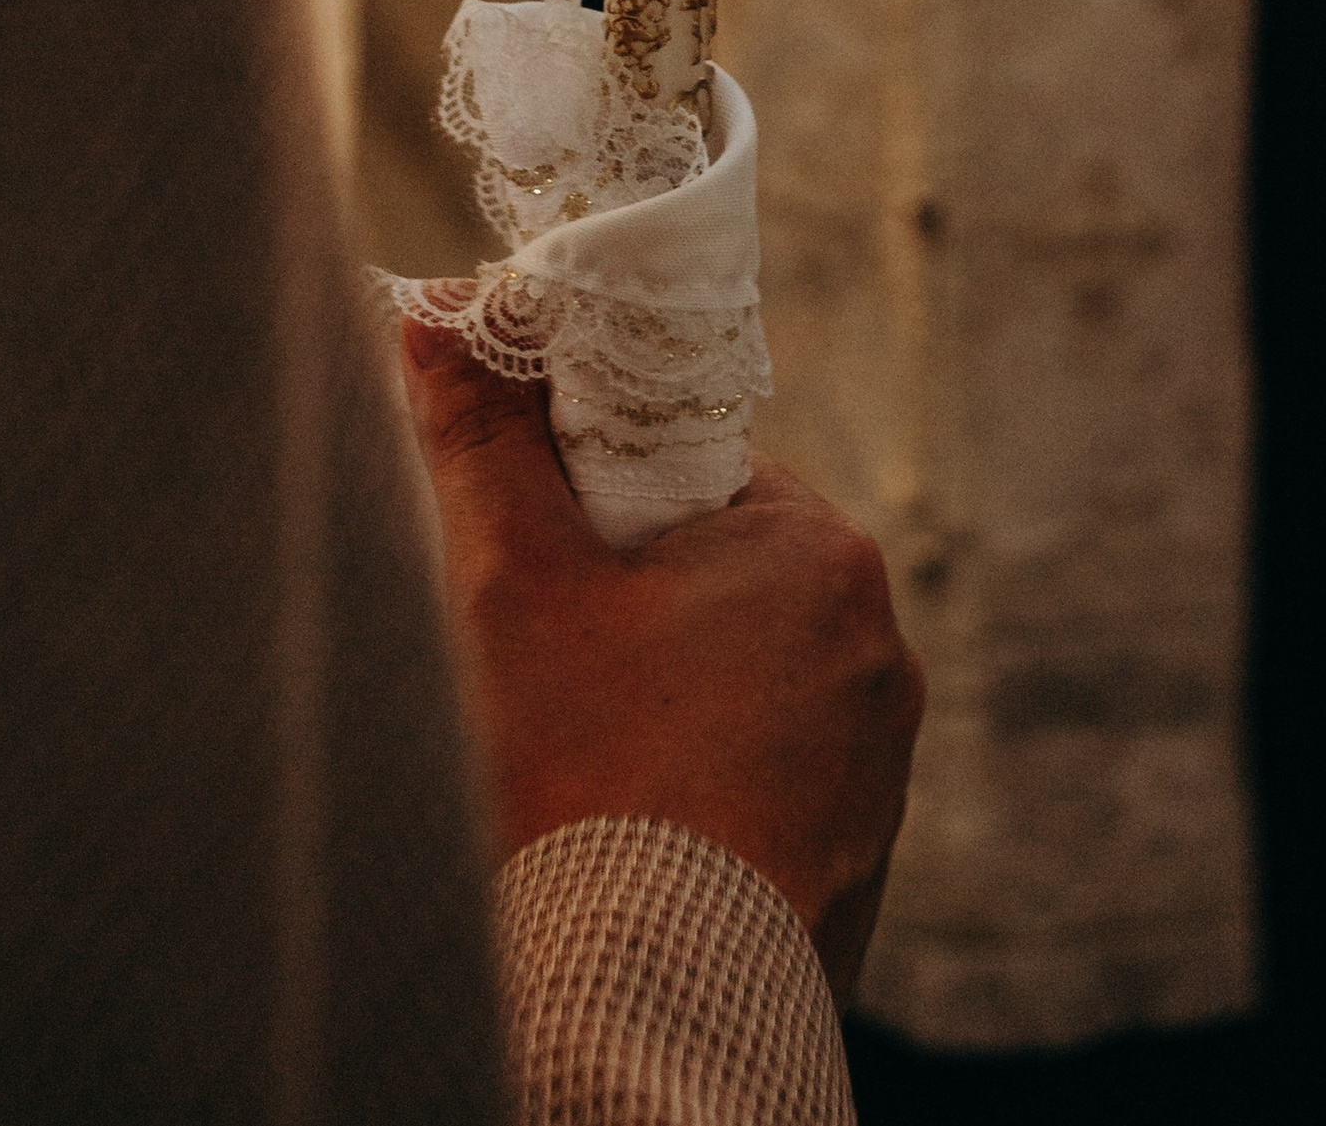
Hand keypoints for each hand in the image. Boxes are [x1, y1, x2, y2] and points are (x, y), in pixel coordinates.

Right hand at [403, 324, 923, 1000]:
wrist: (642, 1014)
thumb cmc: (583, 784)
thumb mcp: (512, 587)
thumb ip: (483, 437)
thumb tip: (445, 312)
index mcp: (822, 554)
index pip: (692, 470)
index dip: (595, 494)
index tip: (531, 538)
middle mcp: (879, 651)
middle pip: (717, 579)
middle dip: (624, 609)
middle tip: (536, 661)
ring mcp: (878, 769)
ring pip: (739, 686)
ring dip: (659, 704)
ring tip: (574, 758)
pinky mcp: (858, 864)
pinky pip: (763, 785)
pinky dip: (694, 792)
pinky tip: (622, 827)